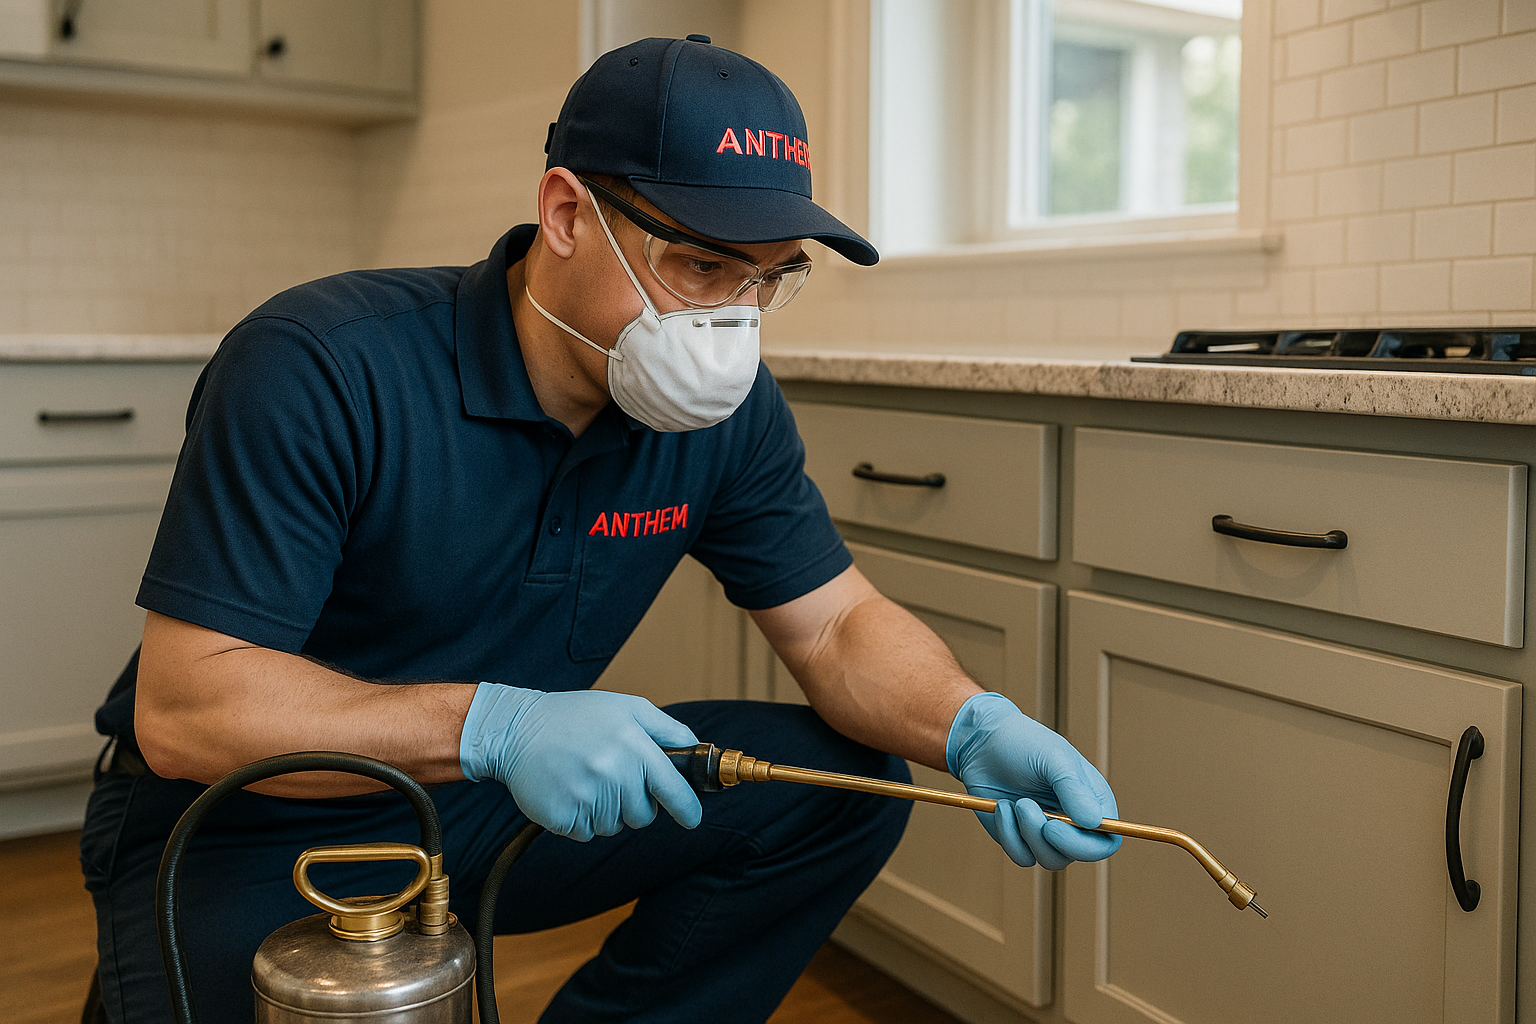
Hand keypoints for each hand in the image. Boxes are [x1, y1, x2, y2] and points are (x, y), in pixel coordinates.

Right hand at [458, 683, 702, 840]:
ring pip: (614, 826)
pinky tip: (570, 791)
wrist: (516, 729)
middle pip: (644, 815)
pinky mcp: (562, 816)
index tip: (692, 818)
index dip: (687, 809)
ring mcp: (586, 796)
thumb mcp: (627, 708)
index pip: (673, 790)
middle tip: (612, 776)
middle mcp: (613, 773)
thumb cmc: (575, 716)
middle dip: (634, 801)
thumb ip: (667, 729)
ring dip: (606, 810)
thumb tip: (698, 749)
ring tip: (587, 778)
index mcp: (634, 746)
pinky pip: (586, 834)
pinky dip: (581, 819)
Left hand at [947, 692, 1120, 869]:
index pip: (1106, 842)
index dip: (1085, 846)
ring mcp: (1048, 834)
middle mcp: (1076, 823)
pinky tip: (1001, 806)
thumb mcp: (1053, 758)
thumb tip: (1094, 821)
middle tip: (1024, 804)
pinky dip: (1008, 834)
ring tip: (1015, 801)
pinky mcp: (1022, 840)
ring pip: (1049, 860)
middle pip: (1076, 856)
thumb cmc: (1024, 743)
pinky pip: (1022, 857)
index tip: (1052, 826)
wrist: (983, 743)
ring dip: (1026, 833)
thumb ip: (1073, 789)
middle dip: (1046, 836)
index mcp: (1094, 802)